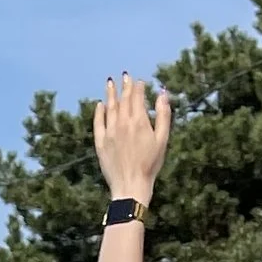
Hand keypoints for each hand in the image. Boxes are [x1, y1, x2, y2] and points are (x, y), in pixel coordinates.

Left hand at [92, 72, 172, 204]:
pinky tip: (100, 105)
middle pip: (123, 100)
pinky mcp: (100, 143)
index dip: (138, 87)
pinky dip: (99, 112)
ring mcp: (110, 132)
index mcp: (139, 121)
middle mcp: (122, 123)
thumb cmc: (150, 164)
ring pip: (109, 108)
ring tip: (110, 83)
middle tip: (125, 76)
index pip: (137, 98)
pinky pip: (98, 123)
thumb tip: (163, 94)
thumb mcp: (162, 139)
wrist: (131, 185)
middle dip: (125, 86)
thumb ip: (163, 114)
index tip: (139, 81)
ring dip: (111, 94)